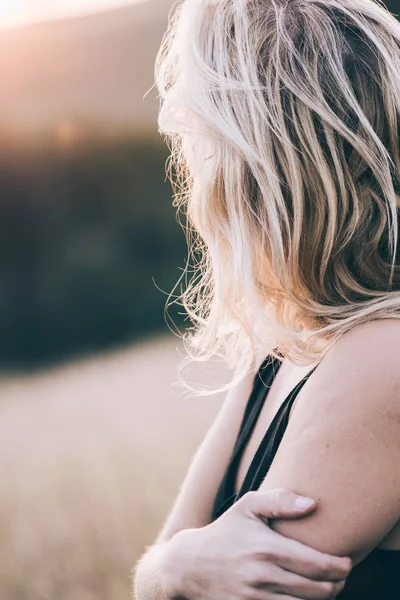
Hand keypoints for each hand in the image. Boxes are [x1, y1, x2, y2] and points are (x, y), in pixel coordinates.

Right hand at [160, 489, 351, 599]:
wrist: (189, 565)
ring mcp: (255, 598)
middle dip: (336, 585)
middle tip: (342, 576)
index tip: (347, 562)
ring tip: (328, 588)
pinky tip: (306, 596)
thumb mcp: (247, 506)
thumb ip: (280, 500)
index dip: (339, 566)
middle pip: (316, 590)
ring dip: (322, 599)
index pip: (314, 563)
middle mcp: (261, 575)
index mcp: (265, 547)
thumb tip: (313, 504)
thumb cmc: (225, 530)